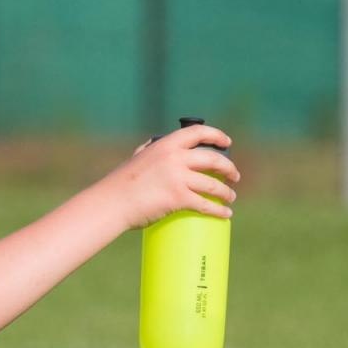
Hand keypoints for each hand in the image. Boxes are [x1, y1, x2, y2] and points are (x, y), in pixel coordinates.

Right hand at [100, 123, 238, 230]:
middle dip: (228, 168)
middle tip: (234, 177)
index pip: (199, 132)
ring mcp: (178, 178)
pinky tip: (226, 215)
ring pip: (213, 185)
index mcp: (166, 144)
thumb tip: (154, 145)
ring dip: (227, 192)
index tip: (227, 143)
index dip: (217, 136)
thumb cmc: (122, 183)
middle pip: (213, 159)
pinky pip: (206, 205)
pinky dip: (219, 211)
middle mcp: (175, 158)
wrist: (113, 202)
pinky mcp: (178, 198)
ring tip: (231, 198)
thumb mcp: (138, 157)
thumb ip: (150, 150)